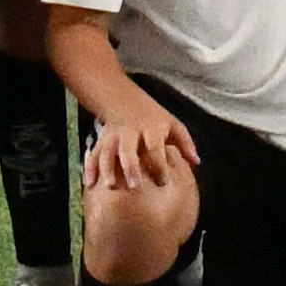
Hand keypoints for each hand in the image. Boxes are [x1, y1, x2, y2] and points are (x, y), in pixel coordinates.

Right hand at [84, 102, 198, 196]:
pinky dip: (90, 168)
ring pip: (108, 152)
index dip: (159, 165)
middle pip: (129, 150)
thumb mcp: (172, 123)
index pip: (155, 149)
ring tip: (110, 186)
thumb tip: (197, 162)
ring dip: (108, 169)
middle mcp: (131, 132)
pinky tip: (89, 184)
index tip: (163, 182)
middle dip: (131, 168)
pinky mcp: (102, 139)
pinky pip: (94, 154)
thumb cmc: (153, 116)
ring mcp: (114, 136)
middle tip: (135, 186)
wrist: (123, 99)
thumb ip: (185, 143)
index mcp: (151, 129)